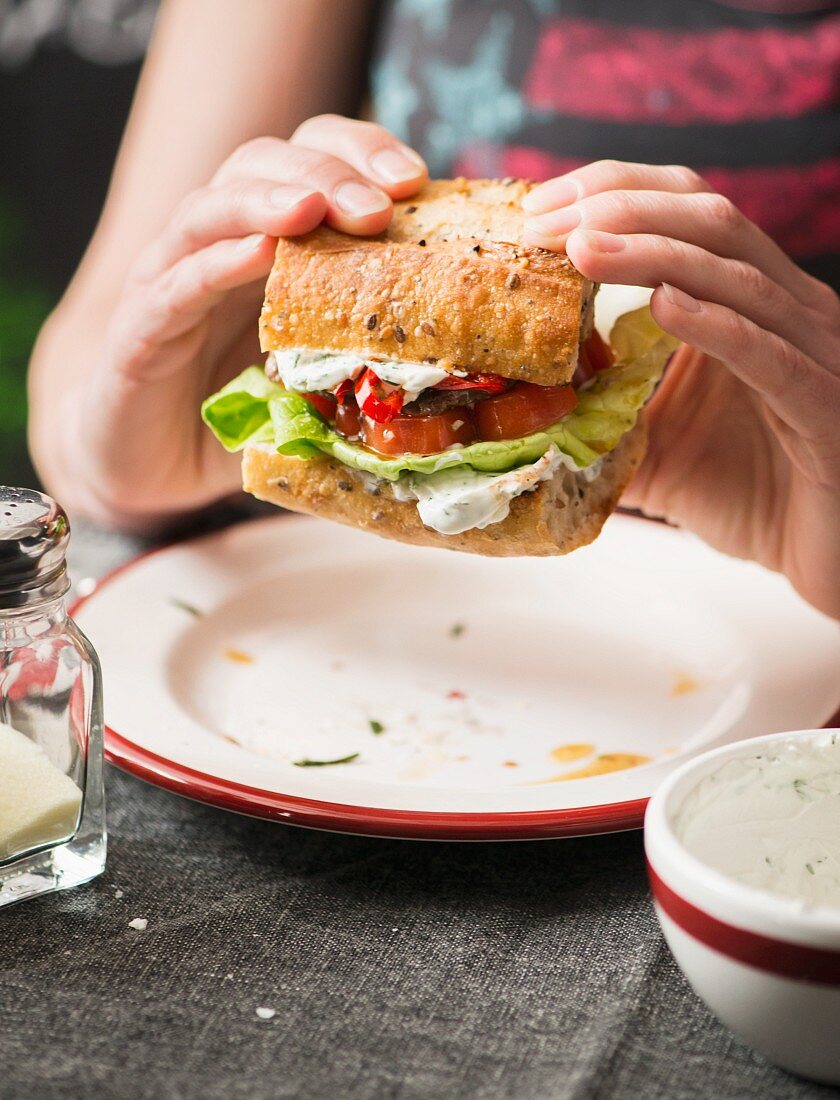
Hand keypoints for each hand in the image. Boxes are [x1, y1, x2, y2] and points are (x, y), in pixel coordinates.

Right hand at [65, 116, 425, 526]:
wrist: (148, 467)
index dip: (360, 153)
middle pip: (266, 164)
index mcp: (269, 244)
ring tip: (313, 207)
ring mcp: (173, 280)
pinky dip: (214, 264)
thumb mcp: (318, 386)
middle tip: (379, 205)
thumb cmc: (239, 419)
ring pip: (212, 209)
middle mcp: (219, 245)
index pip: (312, 161)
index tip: (414, 180)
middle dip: (328, 172)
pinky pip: (175, 285)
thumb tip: (467, 379)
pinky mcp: (140, 330)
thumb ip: (369, 366)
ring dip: (268, 199)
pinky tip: (256, 254)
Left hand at [521, 161, 839, 619]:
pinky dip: (715, 326)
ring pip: (737, 274)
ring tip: (581, 248)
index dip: (611, 192)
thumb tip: (519, 414)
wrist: (829, 556)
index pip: (686, 210)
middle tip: (543, 221)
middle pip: (710, 218)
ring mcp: (814, 352)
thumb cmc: (750, 494)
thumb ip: (600, 419)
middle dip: (620, 207)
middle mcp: (787, 311)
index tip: (535, 209)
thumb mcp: (656, 446)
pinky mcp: (824, 409)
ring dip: (653, 253)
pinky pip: (771, 354)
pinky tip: (662, 306)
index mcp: (748, 302)